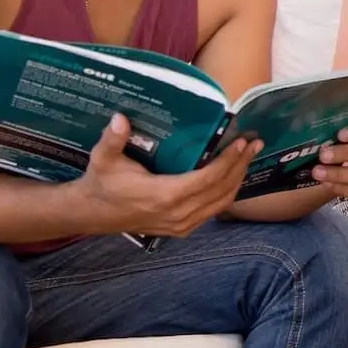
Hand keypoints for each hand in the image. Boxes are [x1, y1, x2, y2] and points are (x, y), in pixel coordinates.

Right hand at [77, 113, 256, 236]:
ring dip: (238, 179)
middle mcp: (178, 213)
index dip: (228, 161)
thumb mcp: (103, 159)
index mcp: (164, 196)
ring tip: (248, 156)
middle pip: (221, 189)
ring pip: (221, 202)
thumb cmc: (102, 183)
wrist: (92, 213)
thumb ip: (113, 140)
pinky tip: (233, 176)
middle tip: (255, 143)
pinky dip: (227, 193)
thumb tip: (120, 118)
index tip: (242, 142)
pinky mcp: (182, 229)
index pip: (208, 178)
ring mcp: (182, 224)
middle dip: (240, 165)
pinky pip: (213, 211)